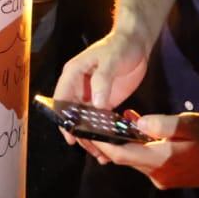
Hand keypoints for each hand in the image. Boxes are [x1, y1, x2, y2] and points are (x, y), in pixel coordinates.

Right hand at [52, 31, 149, 160]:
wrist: (136, 42)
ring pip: (86, 121)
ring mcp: (91, 96)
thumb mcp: (110, 60)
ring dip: (92, 137)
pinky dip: (104, 133)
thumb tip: (95, 105)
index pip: (61, 101)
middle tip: (93, 150)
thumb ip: (102, 81)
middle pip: (73, 115)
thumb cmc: (120, 46)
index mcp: (73, 75)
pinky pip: (100, 120)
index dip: (63, 120)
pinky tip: (111, 146)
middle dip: (80, 134)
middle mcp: (78, 88)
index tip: (71, 137)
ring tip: (102, 155)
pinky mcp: (105, 102)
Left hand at [95, 112, 198, 190]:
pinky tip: (143, 130)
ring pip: (135, 159)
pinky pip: (147, 161)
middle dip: (110, 140)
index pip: (119, 154)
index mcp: (159, 160)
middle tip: (98, 121)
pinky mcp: (170, 177)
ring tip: (121, 119)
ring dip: (126, 142)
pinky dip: (140, 147)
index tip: (86, 129)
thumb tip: (135, 123)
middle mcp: (157, 174)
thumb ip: (160, 124)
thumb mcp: (188, 123)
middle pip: (124, 158)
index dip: (101, 142)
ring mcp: (164, 178)